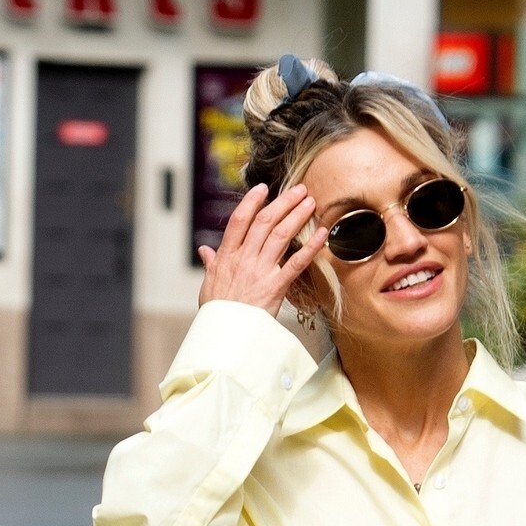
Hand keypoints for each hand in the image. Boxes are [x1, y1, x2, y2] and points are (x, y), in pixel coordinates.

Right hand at [197, 182, 327, 315]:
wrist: (223, 336)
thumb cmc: (217, 313)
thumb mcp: (208, 285)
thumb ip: (210, 264)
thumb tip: (204, 251)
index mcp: (227, 256)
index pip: (239, 220)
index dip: (251, 201)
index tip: (263, 188)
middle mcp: (244, 259)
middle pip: (265, 222)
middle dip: (283, 202)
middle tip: (298, 189)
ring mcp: (260, 272)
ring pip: (281, 235)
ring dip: (297, 216)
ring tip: (310, 202)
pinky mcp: (275, 287)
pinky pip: (296, 263)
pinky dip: (310, 247)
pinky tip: (321, 234)